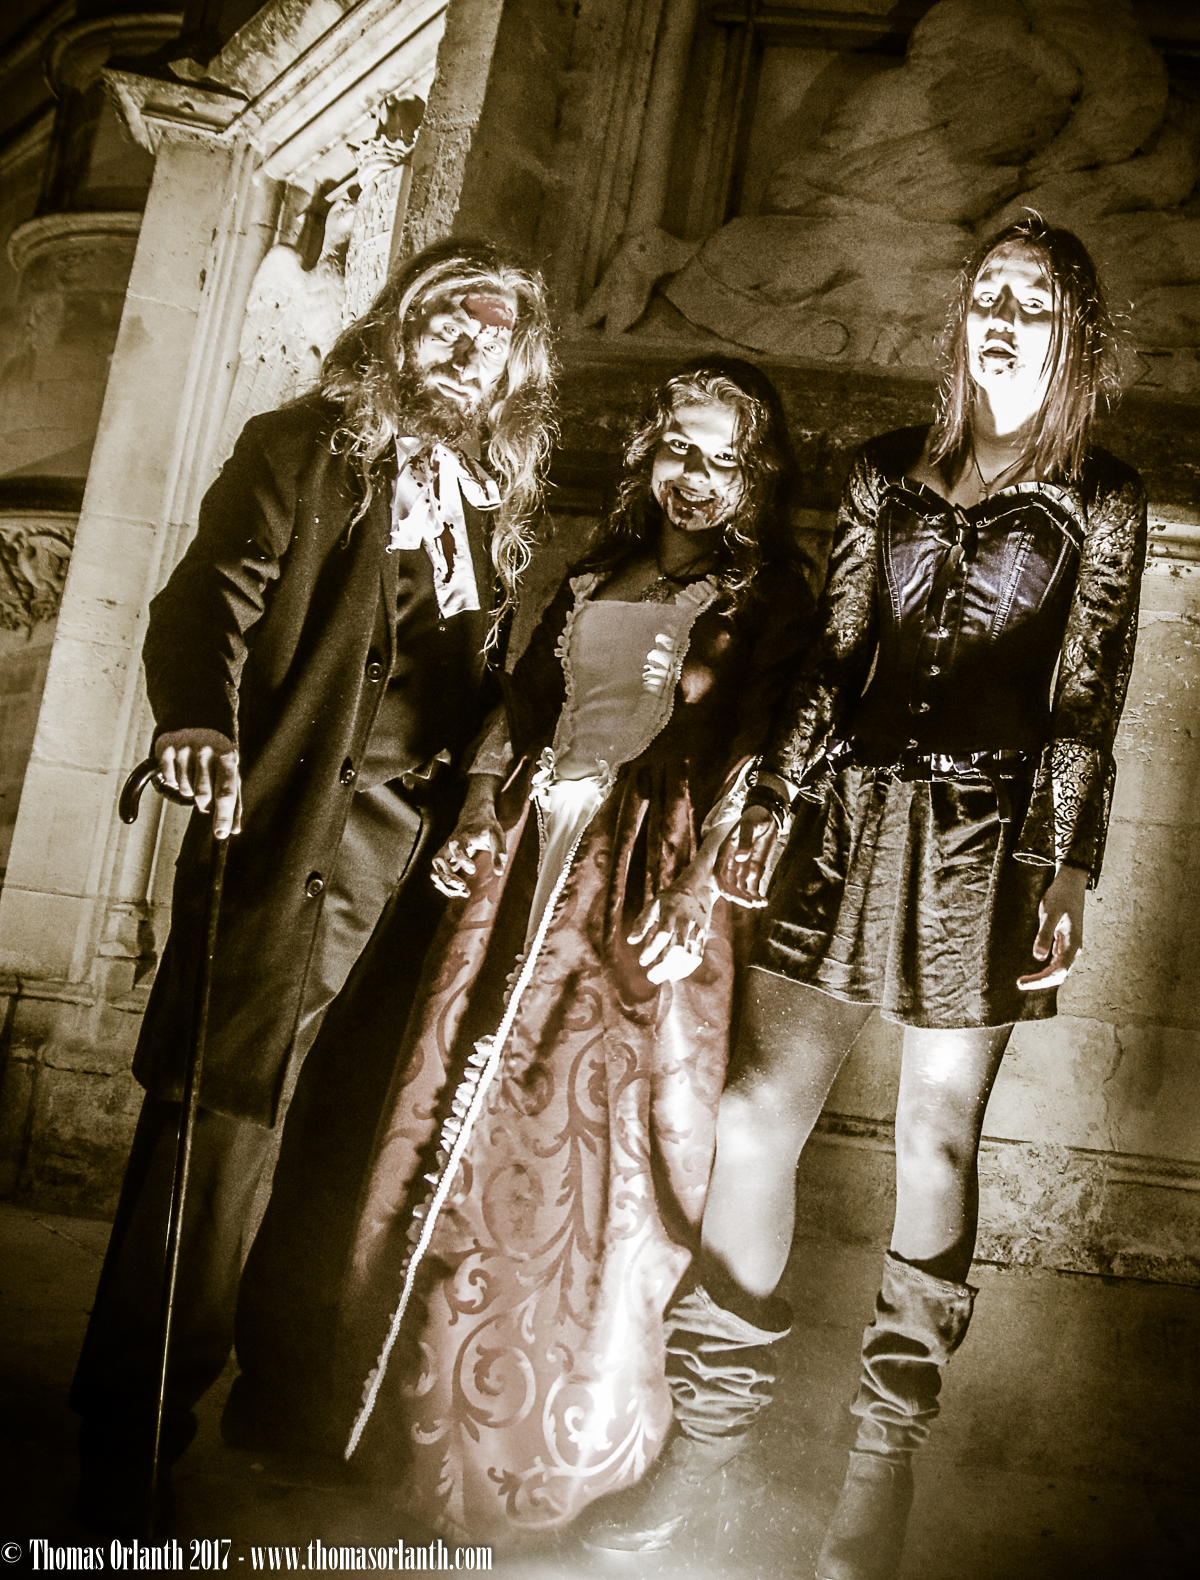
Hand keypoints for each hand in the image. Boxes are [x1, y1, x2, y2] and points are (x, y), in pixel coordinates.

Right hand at [156, 729, 240, 838]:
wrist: (196, 722)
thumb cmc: (218, 757)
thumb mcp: (231, 773)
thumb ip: (234, 802)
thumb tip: (233, 831)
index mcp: (228, 756)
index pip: (226, 792)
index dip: (224, 815)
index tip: (222, 834)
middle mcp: (207, 750)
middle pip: (203, 795)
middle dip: (204, 804)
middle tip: (206, 799)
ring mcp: (185, 747)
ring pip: (185, 790)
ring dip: (189, 791)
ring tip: (194, 775)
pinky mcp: (166, 747)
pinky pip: (169, 780)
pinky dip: (175, 781)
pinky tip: (181, 768)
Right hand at [430, 777, 505, 897]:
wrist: (474, 818)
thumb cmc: (487, 828)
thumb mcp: (497, 836)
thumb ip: (499, 852)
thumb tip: (499, 872)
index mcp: (461, 837)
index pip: (455, 847)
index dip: (462, 859)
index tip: (473, 870)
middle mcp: (448, 846)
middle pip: (438, 861)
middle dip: (450, 878)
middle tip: (466, 889)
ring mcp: (444, 854)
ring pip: (435, 872)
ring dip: (446, 885)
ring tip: (464, 893)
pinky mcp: (444, 862)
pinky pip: (437, 877)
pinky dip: (445, 888)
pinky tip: (460, 893)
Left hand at [628, 883, 714, 985]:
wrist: (696, 890)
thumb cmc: (668, 900)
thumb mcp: (652, 905)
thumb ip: (641, 923)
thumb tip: (630, 941)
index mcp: (671, 912)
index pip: (663, 934)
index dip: (652, 950)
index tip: (642, 962)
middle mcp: (686, 922)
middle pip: (678, 949)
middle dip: (663, 966)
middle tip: (650, 977)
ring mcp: (697, 930)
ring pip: (688, 955)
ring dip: (674, 970)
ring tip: (659, 978)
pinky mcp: (703, 937)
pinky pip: (697, 957)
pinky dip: (686, 969)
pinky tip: (673, 975)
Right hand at [714, 806, 778, 907]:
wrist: (767, 816)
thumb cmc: (755, 818)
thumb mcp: (750, 826)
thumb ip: (745, 841)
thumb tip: (740, 858)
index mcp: (724, 853)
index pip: (719, 876)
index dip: (724, 888)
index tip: (732, 896)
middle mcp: (731, 864)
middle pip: (730, 887)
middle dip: (739, 897)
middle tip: (751, 903)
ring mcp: (743, 869)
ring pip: (742, 890)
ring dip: (749, 899)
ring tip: (760, 903)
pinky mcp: (754, 871)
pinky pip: (753, 887)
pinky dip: (757, 895)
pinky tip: (764, 901)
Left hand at [1017, 864, 1086, 990]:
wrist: (1070, 883)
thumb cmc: (1061, 896)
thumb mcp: (1050, 914)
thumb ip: (1044, 935)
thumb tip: (1038, 957)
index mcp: (1073, 945)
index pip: (1058, 971)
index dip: (1041, 980)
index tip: (1022, 982)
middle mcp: (1073, 949)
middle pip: (1059, 974)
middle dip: (1041, 982)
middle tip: (1020, 984)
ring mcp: (1069, 945)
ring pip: (1058, 969)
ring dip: (1043, 977)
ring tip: (1024, 981)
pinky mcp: (1063, 941)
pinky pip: (1056, 961)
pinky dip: (1045, 968)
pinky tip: (1034, 970)